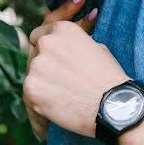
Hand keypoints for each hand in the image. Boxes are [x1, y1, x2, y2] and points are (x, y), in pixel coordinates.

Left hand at [25, 0, 97, 140]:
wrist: (113, 105)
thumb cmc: (110, 77)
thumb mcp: (97, 48)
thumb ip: (74, 45)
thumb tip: (64, 48)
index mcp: (63, 29)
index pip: (39, 35)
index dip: (46, 49)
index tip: (53, 61)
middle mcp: (46, 43)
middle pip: (33, 55)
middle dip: (43, 67)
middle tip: (59, 83)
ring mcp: (36, 66)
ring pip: (31, 76)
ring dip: (41, 86)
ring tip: (61, 101)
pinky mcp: (31, 89)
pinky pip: (29, 97)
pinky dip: (38, 106)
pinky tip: (54, 115)